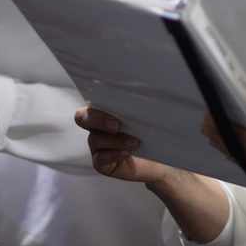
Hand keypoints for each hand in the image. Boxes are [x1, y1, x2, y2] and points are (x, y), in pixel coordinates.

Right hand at [79, 106, 231, 243]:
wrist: (161, 159)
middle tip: (118, 124)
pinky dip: (114, 154)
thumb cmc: (153, 132)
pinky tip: (128, 153)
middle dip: (99, 119)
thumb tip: (153, 82)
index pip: (90, 100)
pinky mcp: (102, 163)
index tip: (114, 105)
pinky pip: (100, 158)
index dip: (96, 103)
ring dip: (116, 140)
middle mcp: (96, 127)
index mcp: (104, 110)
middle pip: (83, 118)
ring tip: (135, 142)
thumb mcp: (149, 115)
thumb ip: (143, 102)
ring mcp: (97, 146)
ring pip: (96, 139)